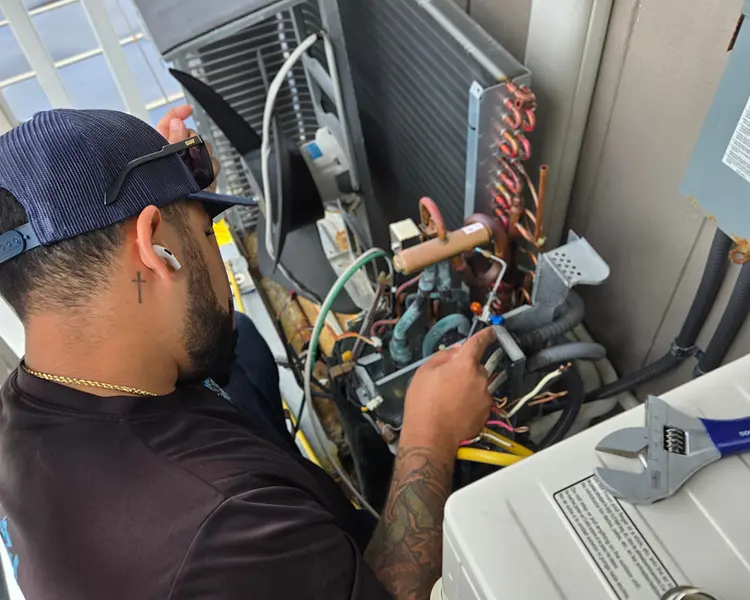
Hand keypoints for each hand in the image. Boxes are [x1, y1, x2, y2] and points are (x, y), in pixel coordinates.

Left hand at [154, 104, 220, 191]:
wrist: (170, 222)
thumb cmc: (155, 195)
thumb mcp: (162, 163)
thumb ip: (172, 142)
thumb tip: (178, 123)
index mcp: (160, 147)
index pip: (171, 122)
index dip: (178, 113)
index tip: (187, 109)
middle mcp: (177, 157)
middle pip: (193, 136)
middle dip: (194, 141)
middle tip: (187, 151)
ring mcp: (191, 169)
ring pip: (206, 152)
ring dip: (203, 159)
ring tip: (194, 169)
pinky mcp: (202, 181)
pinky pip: (212, 169)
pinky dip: (209, 173)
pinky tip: (203, 179)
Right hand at [401, 327, 494, 451]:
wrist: (431, 436)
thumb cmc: (424, 405)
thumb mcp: (424, 372)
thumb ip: (444, 357)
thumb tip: (455, 353)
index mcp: (465, 365)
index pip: (479, 343)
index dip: (485, 335)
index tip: (490, 331)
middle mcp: (480, 379)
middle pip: (477, 367)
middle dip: (466, 370)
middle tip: (447, 380)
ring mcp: (484, 397)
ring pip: (479, 385)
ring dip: (468, 387)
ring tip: (448, 399)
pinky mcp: (485, 413)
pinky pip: (479, 401)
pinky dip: (470, 402)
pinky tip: (454, 410)